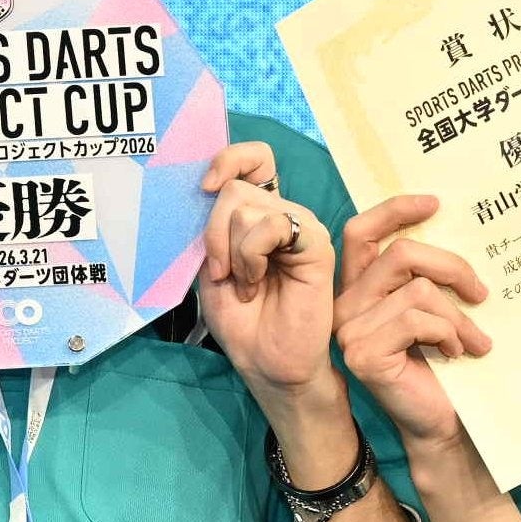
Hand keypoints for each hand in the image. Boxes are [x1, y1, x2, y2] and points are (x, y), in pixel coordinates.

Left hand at [194, 141, 334, 396]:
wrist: (266, 362)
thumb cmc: (241, 320)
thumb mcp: (210, 266)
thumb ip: (211, 227)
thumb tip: (208, 187)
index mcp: (260, 215)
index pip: (254, 159)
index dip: (228, 160)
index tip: (205, 188)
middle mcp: (283, 214)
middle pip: (236, 187)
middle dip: (213, 233)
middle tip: (221, 273)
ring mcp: (301, 227)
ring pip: (247, 207)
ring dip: (231, 252)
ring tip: (245, 284)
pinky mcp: (315, 244)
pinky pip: (270, 226)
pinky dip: (249, 256)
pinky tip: (256, 283)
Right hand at [332, 196, 492, 448]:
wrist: (443, 423)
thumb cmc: (444, 367)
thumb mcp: (435, 309)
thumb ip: (427, 275)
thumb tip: (452, 224)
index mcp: (359, 288)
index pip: (361, 232)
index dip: (394, 209)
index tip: (437, 203)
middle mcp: (345, 305)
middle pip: (400, 253)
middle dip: (452, 267)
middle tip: (481, 293)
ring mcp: (350, 330)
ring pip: (418, 290)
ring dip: (458, 316)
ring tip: (474, 341)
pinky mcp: (363, 353)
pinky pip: (417, 319)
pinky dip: (448, 333)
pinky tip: (455, 354)